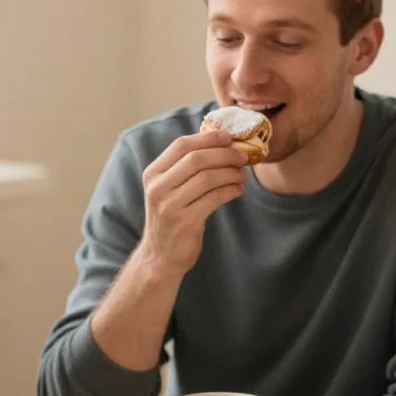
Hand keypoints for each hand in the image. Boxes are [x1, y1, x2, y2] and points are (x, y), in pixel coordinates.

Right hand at [137, 131, 248, 276]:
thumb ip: (183, 169)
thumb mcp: (167, 191)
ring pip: (208, 178)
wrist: (160, 258)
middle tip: (243, 156)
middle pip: (196, 159)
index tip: (229, 137)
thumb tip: (218, 144)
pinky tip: (238, 190)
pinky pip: (214, 198)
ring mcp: (170, 205)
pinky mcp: (185, 222)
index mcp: (152, 174)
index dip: (207, 138)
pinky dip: (231, 191)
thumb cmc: (170, 220)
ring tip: (243, 175)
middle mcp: (158, 188)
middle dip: (224, 154)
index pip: (181, 145)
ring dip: (231, 173)